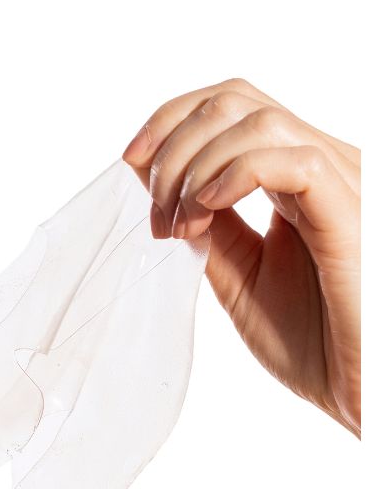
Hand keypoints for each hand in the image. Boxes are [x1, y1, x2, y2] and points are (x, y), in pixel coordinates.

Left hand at [121, 78, 360, 436]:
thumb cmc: (314, 342)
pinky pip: (295, 161)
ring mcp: (340, 184)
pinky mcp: (351, 212)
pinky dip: (236, 173)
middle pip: (235, 100)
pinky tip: (207, 210)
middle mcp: (320, 167)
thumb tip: (167, 194)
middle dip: (171, 141)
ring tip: (178, 223)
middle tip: (153, 208)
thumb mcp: (240, 278)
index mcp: (292, 178)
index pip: (229, 108)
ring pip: (258, 121)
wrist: (361, 389)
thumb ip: (209, 232)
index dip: (170, 122)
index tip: (130, 164)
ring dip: (194, 166)